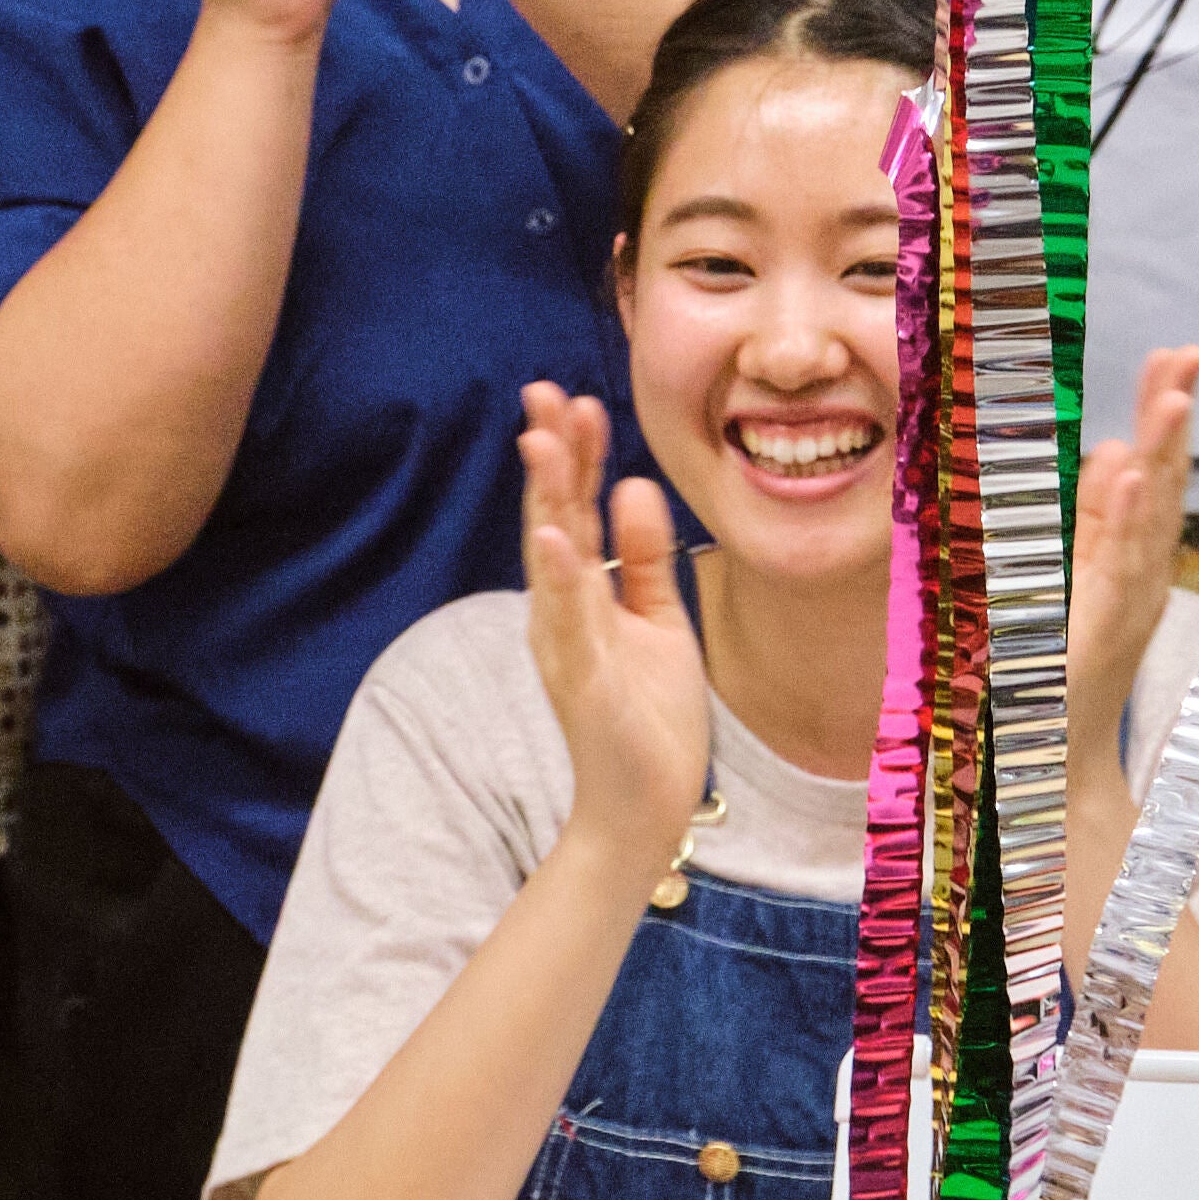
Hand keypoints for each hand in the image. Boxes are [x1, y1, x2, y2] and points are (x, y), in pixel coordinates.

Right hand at [514, 382, 709, 877]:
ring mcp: (567, 645)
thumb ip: (646, 558)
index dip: (576, 455)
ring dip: (546, 499)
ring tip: (540, 442)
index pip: (575, 510)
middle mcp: (562, 612)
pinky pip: (570, 624)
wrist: (644, 807)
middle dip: (551, 456)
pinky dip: (561, 581)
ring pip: (551, 559)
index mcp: (582, 595)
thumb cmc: (648, 717)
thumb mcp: (658, 620)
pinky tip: (555, 539)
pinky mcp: (582, 682)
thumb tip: (635, 486)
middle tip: (545, 391)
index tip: (581, 400)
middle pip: (553, 518)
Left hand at [1070, 344, 1198, 732]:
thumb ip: (1097, 518)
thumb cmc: (1064, 666)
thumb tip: (1115, 448)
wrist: (1058, 752)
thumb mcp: (1077, 573)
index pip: (1156, 471)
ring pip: (1153, 517)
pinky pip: (1121, 564)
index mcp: (1135, 555)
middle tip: (1189, 354)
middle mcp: (1144, 573)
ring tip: (1172, 397)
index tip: (1175, 357)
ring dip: (1164, 453)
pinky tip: (1134, 474)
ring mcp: (1130, 600)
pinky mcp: (1106, 627)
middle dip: (1175, 417)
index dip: (1165, 415)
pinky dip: (1129, 518)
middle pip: (1167, 482)